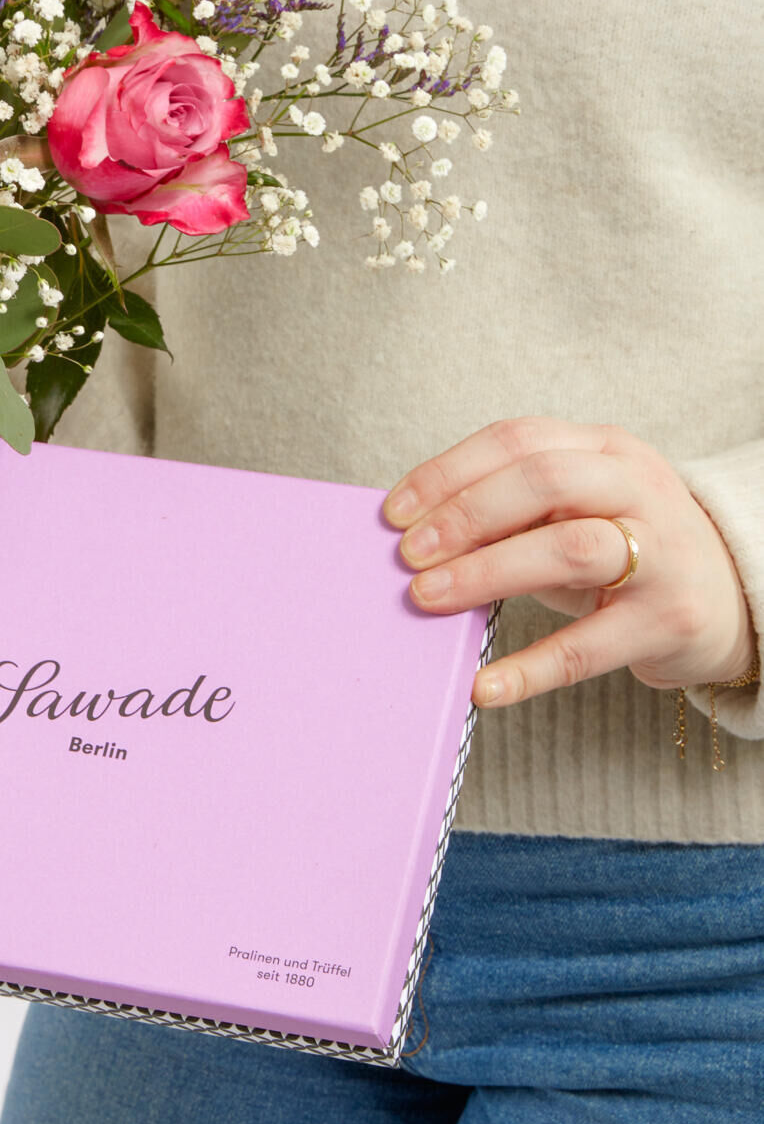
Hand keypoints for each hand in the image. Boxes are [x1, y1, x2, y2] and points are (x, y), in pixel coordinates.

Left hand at [383, 417, 756, 708]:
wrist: (732, 596)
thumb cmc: (626, 546)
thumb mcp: (578, 509)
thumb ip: (513, 510)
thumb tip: (415, 532)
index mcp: (604, 448)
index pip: (517, 439)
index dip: (449, 472)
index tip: (394, 513)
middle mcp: (638, 487)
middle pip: (544, 480)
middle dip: (466, 515)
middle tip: (409, 555)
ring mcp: (661, 552)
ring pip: (570, 548)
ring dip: (489, 572)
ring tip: (428, 598)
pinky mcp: (670, 619)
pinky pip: (590, 646)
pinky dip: (530, 667)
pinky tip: (484, 684)